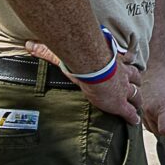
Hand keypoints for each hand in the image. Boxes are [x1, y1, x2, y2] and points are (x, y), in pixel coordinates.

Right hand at [25, 40, 142, 125]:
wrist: (96, 69)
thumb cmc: (84, 60)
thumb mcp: (69, 54)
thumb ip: (48, 50)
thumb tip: (28, 43)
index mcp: (114, 62)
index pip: (125, 61)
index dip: (127, 64)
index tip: (127, 65)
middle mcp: (123, 75)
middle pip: (136, 78)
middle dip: (135, 82)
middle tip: (134, 87)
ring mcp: (123, 90)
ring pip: (136, 94)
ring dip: (136, 99)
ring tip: (136, 104)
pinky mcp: (121, 105)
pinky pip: (130, 112)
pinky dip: (132, 117)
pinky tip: (134, 121)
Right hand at [141, 62, 164, 152]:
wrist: (155, 69)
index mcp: (162, 108)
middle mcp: (149, 112)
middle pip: (160, 133)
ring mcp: (143, 111)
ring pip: (154, 130)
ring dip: (164, 128)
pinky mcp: (140, 111)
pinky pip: (148, 124)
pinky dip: (157, 124)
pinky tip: (163, 116)